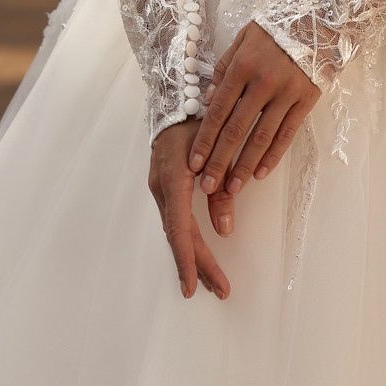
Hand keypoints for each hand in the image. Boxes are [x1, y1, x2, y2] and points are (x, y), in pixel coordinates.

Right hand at [148, 119, 232, 300]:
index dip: (187, 259)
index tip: (191, 287)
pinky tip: (198, 254)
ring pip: (177, 229)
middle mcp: (162, 187)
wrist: (176, 94)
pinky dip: (188, 239)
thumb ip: (221, 190)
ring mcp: (161, 187)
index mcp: (173, 179)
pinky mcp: (166, 185)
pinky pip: (176, 219)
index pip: (179, 228)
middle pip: (180, 235)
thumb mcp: (217, 149)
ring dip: (195, 255)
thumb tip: (225, 231)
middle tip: (220, 291)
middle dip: (199, 265)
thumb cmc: (199, 116)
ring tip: (212, 282)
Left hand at [187, 21, 320, 197]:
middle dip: (220, 161)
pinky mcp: (306, 100)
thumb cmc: (274, 30)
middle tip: (207, 187)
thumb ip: (223, 68)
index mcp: (242, 66)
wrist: (317, 19)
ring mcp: (286, 93)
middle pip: (237, 129)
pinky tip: (260, 173)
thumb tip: (207, 100)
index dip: (205, 139)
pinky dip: (273, 156)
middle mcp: (263, 82)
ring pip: (262, 137)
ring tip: (232, 189)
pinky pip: (287, 134)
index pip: (218, 110)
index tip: (194, 163)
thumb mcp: (242, 39)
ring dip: (245, 166)